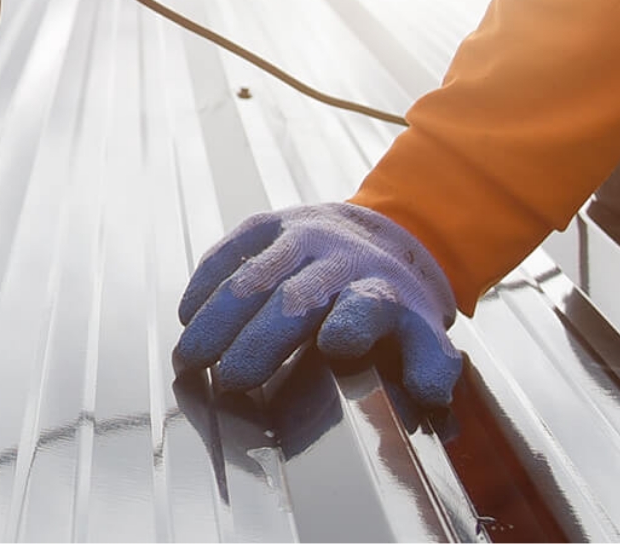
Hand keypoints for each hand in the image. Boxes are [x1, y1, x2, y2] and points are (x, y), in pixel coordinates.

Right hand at [173, 202, 463, 406]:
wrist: (387, 232)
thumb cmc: (396, 300)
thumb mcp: (425, 335)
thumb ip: (431, 368)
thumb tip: (430, 395)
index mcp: (379, 290)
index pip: (365, 307)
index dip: (349, 326)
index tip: (331, 348)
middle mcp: (338, 258)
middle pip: (295, 298)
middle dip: (258, 340)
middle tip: (229, 381)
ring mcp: (301, 235)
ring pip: (254, 275)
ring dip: (218, 317)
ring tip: (192, 357)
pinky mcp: (270, 223)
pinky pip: (233, 247)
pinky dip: (206, 280)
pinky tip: (188, 313)